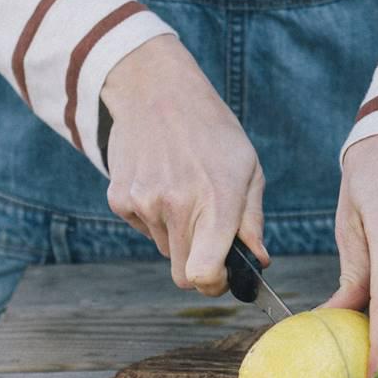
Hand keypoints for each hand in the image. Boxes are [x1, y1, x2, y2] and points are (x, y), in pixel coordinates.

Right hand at [102, 34, 268, 294]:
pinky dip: (156, 218)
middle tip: (210, 243)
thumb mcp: (248, 170)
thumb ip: (252, 221)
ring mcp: (144, 203)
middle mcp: (176, 207)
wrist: (157, 91)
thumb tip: (257, 261)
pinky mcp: (119, 199)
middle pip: (182, 274)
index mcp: (215, 203)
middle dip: (200, 268)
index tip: (223, 277)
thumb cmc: (212, 133)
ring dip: (179, 236)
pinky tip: (163, 184)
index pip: (203, 275)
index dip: (213, 286)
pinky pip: (144, 229)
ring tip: (186, 193)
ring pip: (166, 249)